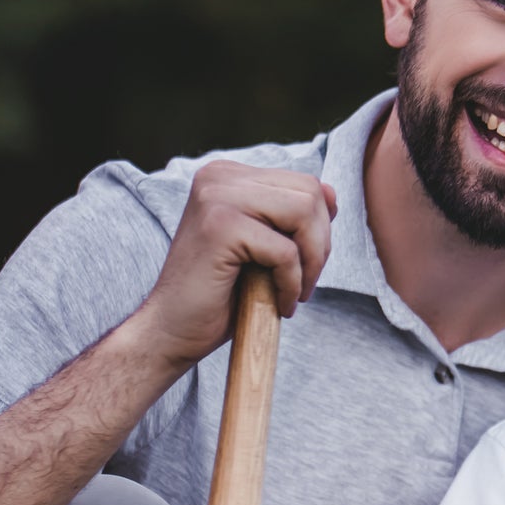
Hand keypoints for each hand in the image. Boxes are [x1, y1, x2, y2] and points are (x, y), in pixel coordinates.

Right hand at [134, 159, 337, 370]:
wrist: (173, 330)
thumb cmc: (222, 293)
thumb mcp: (265, 246)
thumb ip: (293, 217)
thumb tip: (331, 191)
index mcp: (229, 175)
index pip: (304, 184)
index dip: (318, 229)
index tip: (304, 264)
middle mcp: (219, 176)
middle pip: (309, 194)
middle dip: (320, 245)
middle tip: (304, 282)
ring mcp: (216, 197)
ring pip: (303, 214)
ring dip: (311, 263)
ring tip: (294, 292)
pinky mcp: (220, 227)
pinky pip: (286, 252)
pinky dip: (292, 284)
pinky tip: (279, 304)